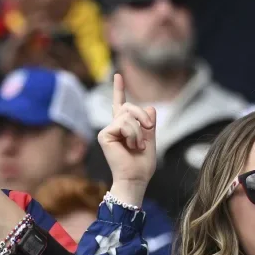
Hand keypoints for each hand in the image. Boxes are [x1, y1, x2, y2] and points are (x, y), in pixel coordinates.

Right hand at [97, 74, 156, 205]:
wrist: (135, 178)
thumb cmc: (142, 165)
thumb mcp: (151, 141)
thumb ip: (149, 124)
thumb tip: (150, 108)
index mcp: (124, 128)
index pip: (120, 105)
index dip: (118, 90)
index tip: (118, 75)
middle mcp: (113, 127)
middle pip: (129, 107)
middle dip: (142, 116)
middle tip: (149, 128)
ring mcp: (107, 130)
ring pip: (128, 115)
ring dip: (139, 131)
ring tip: (138, 146)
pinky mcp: (104, 135)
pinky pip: (123, 124)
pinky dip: (133, 134)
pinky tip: (131, 146)